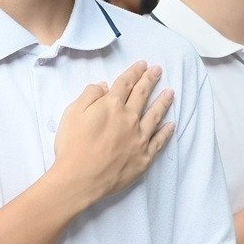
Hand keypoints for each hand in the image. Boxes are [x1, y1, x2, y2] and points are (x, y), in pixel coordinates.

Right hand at [49, 62, 174, 207]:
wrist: (80, 179)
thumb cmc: (72, 146)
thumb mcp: (72, 113)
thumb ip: (89, 96)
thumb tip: (104, 86)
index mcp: (112, 106)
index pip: (125, 84)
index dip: (134, 72)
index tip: (142, 64)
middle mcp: (129, 118)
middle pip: (142, 95)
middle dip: (150, 80)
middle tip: (158, 70)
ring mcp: (139, 138)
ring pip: (155, 115)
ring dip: (163, 102)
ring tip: (171, 93)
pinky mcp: (144, 157)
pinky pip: (159, 141)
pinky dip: (166, 132)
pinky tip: (171, 125)